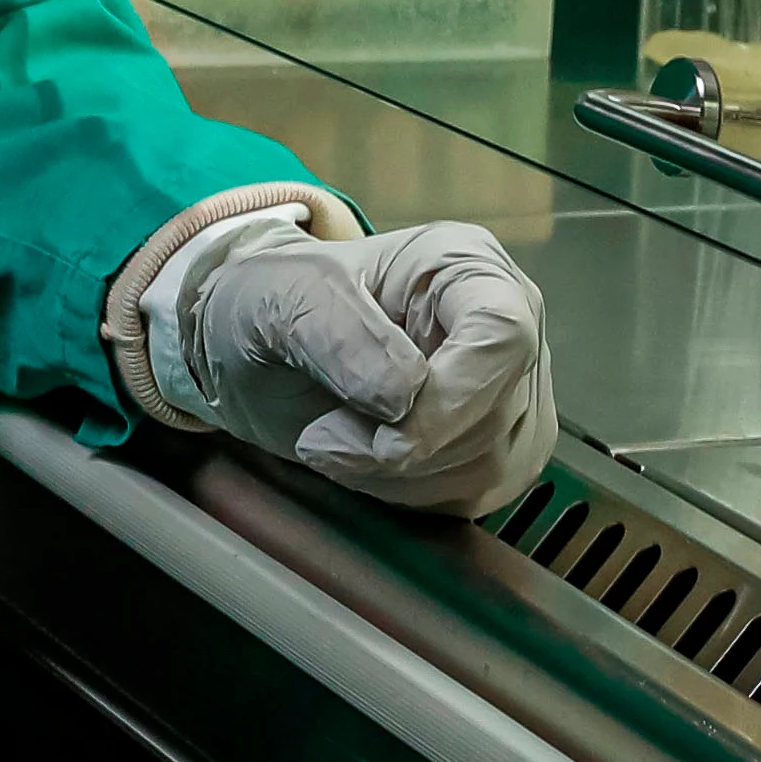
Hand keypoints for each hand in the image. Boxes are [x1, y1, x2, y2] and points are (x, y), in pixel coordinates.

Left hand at [182, 219, 553, 514]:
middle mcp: (504, 327)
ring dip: (392, 474)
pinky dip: (402, 493)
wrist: (253, 353)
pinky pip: (469, 496)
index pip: (503, 335)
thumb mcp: (283, 296)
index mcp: (467, 265)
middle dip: (399, 444)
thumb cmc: (275, 301)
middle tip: (321, 438)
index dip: (451, 395)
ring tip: (332, 438)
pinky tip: (358, 460)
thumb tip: (404, 396)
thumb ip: (340, 335)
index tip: (382, 432)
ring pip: (485, 465)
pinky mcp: (495, 452)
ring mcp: (507, 393)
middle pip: (493, 412)